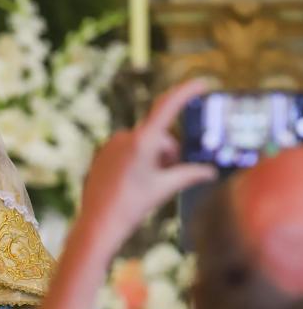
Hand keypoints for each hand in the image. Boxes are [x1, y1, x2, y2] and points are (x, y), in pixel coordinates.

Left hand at [80, 79, 217, 247]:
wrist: (98, 225)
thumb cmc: (131, 207)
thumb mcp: (164, 188)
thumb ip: (189, 175)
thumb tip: (211, 172)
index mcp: (142, 141)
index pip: (168, 106)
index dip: (186, 92)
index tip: (201, 84)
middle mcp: (125, 137)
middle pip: (158, 136)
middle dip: (169, 152)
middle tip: (171, 174)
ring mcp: (111, 144)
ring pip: (143, 144)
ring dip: (153, 158)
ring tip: (148, 185)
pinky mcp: (102, 154)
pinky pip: (127, 151)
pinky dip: (137, 162)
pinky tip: (132, 185)